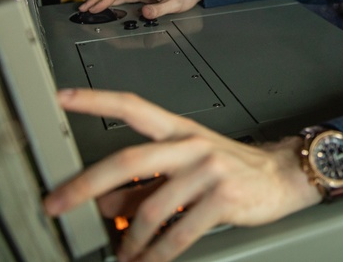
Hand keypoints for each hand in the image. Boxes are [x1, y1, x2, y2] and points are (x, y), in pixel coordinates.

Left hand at [44, 89, 321, 261]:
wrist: (283, 176)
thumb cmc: (233, 170)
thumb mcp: (188, 168)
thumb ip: (147, 183)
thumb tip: (104, 204)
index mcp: (180, 131)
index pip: (133, 107)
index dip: (97, 100)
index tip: (64, 97)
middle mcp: (191, 145)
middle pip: (129, 160)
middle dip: (86, 184)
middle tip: (58, 202)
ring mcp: (209, 169)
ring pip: (152, 207)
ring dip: (131, 238)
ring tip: (124, 253)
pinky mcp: (224, 197)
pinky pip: (180, 231)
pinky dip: (159, 253)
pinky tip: (149, 260)